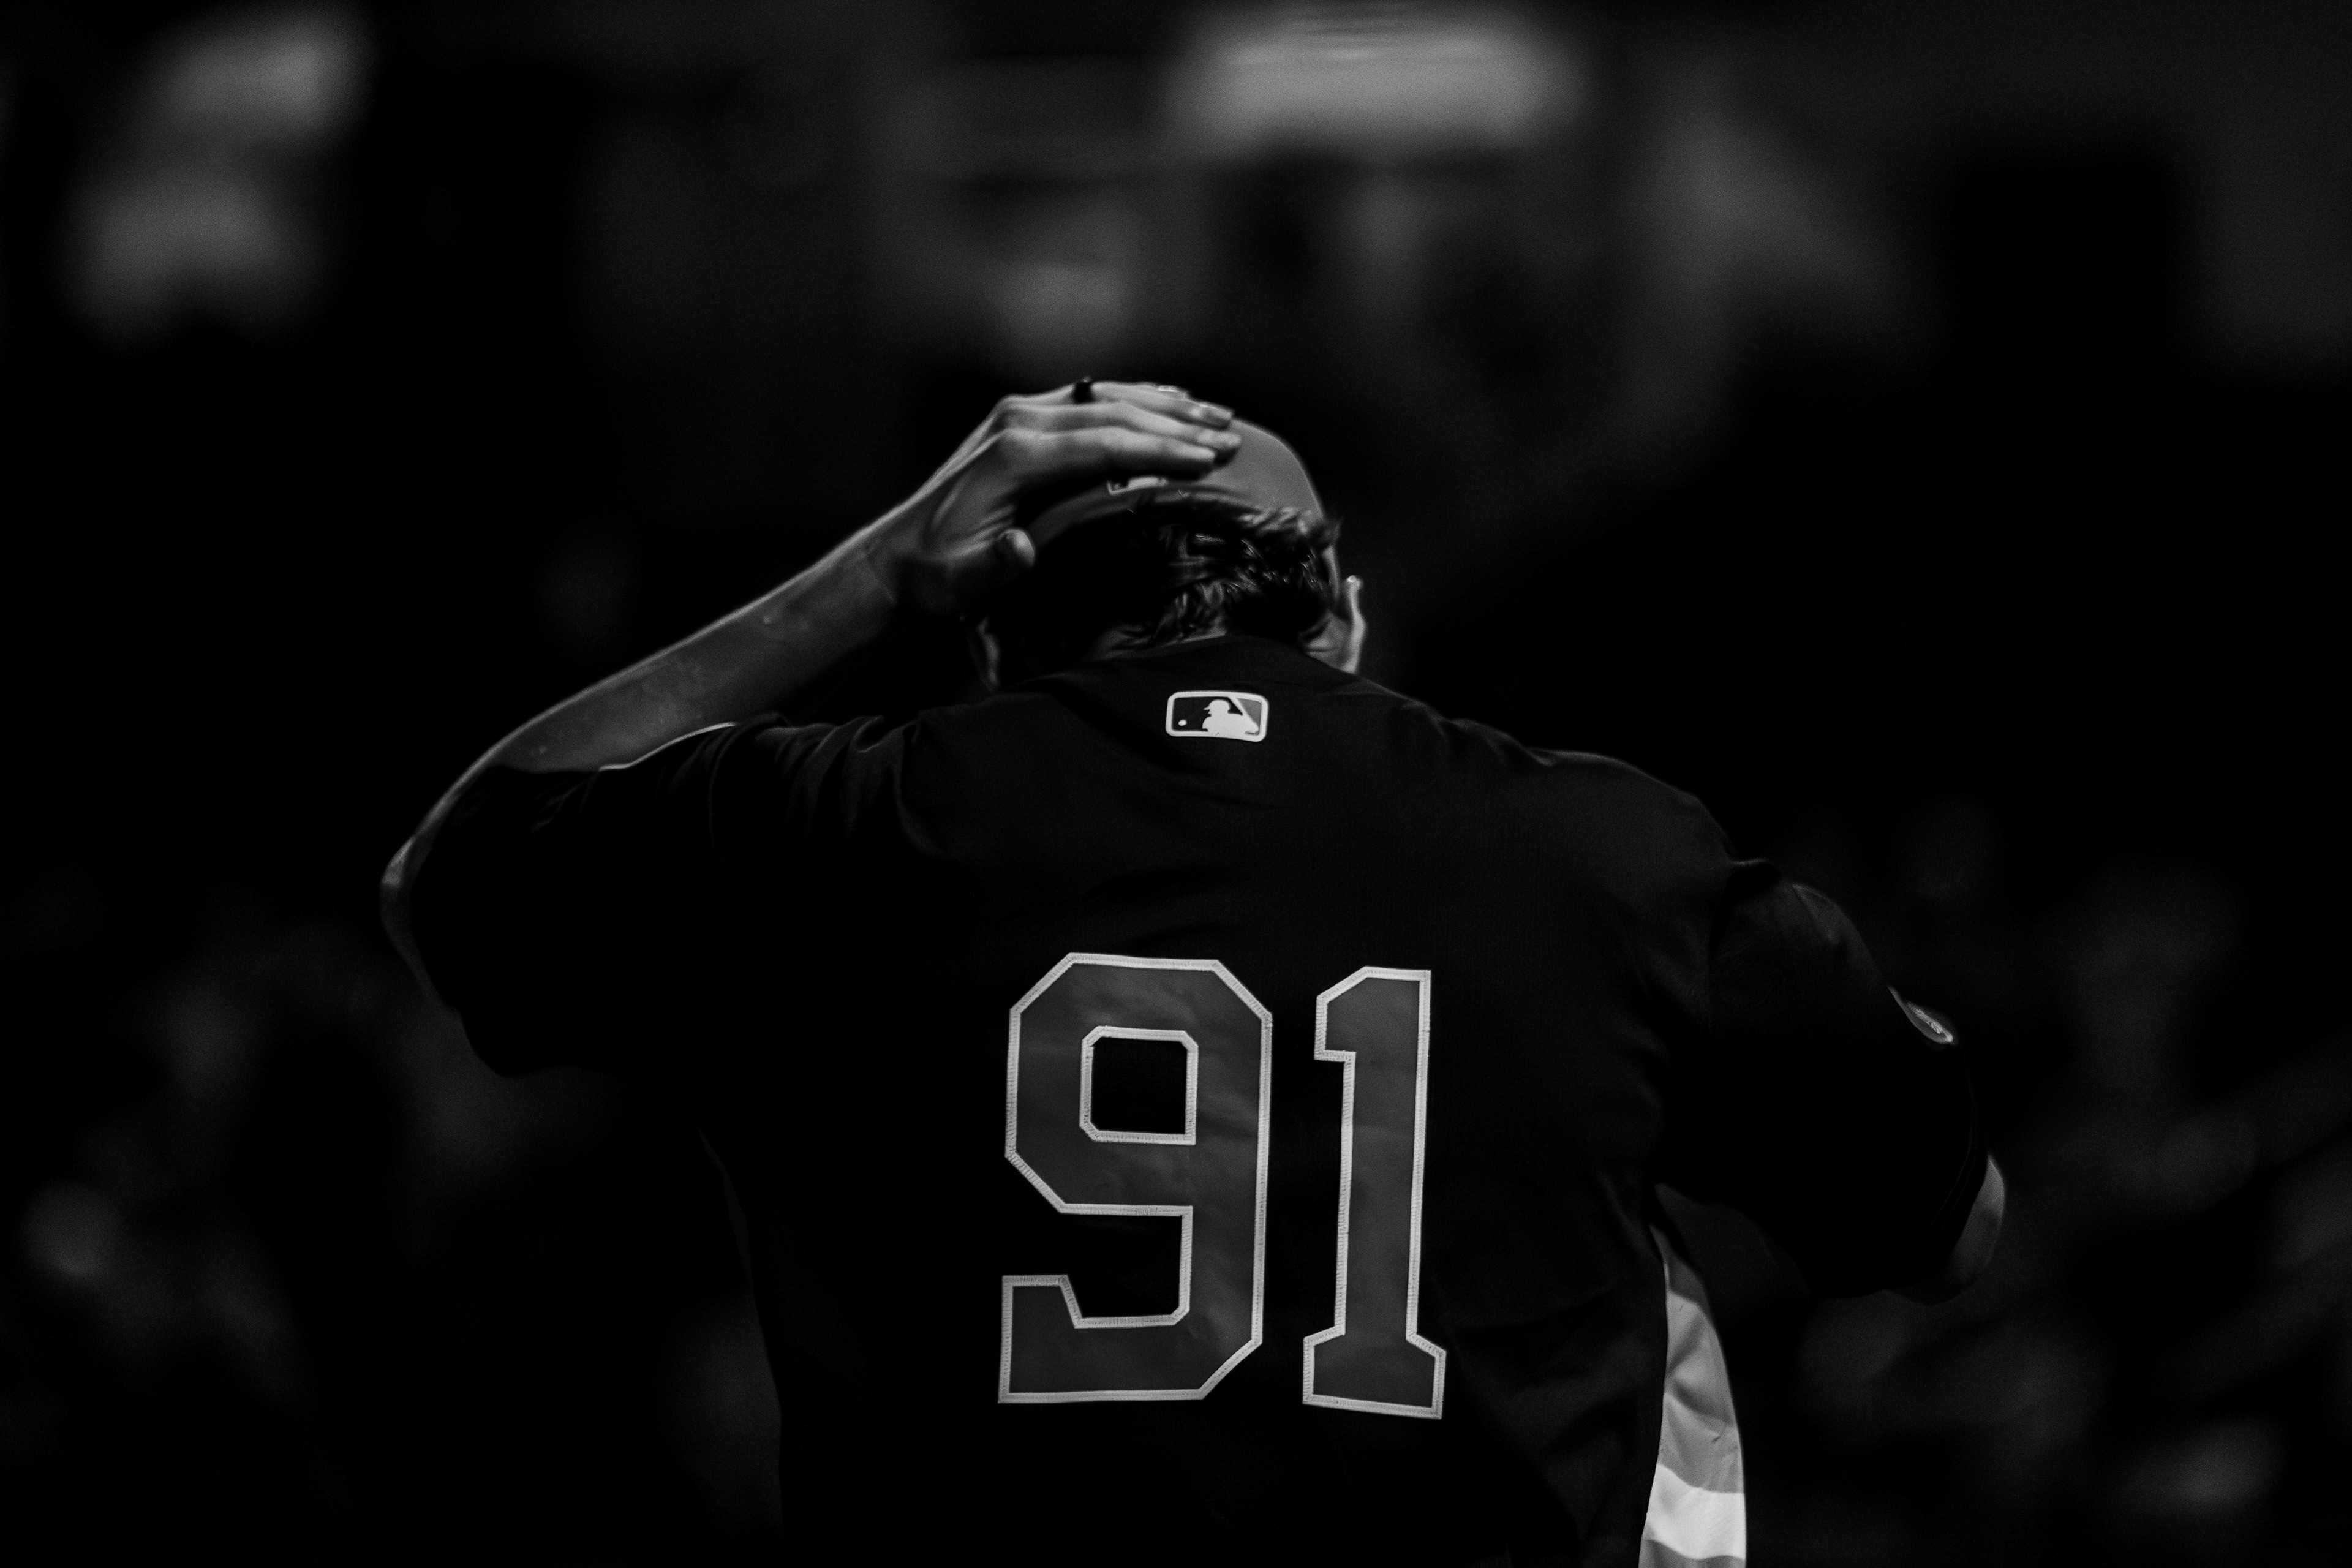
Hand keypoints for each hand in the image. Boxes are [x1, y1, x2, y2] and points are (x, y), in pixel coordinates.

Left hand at [865, 381, 1238, 616]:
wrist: (899, 555)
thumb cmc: (939, 574)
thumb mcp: (962, 581)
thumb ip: (995, 566)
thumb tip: (1023, 549)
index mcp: (1014, 454)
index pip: (1106, 443)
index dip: (1161, 450)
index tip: (1210, 461)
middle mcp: (1018, 420)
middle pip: (1115, 413)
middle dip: (1178, 426)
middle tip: (1231, 440)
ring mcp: (1019, 411)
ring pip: (1108, 397)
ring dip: (1166, 405)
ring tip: (1220, 416)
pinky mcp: (1021, 416)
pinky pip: (1092, 398)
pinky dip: (1136, 399)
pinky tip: (1173, 400)